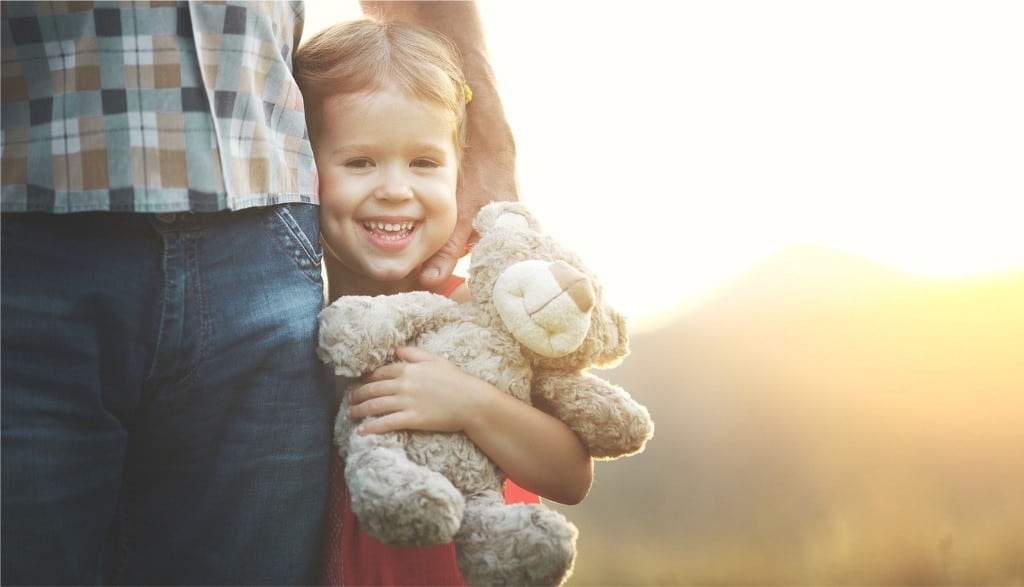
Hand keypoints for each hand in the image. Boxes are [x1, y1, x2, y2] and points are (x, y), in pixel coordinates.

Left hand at [346, 345, 490, 434]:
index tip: (359, 382)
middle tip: (348, 400)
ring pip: (376, 406)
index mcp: (408, 369)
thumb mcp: (436, 360)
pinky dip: (372, 427)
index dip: (367, 378)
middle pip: (373, 389)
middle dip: (358, 395)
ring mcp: (407, 402)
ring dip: (360, 410)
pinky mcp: (413, 419)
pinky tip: (362, 432)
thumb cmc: (457, 380)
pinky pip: (387, 423)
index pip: (380, 372)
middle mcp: (404, 385)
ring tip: (350, 415)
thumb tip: (396, 348)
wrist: (472, 401)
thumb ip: (414, 354)